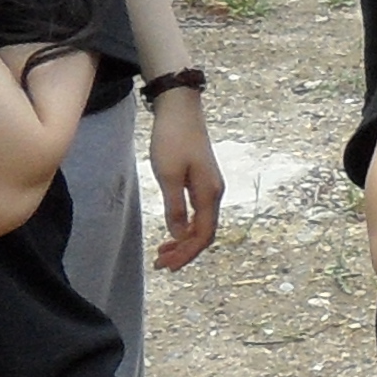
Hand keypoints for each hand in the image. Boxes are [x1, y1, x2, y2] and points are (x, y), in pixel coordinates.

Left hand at [148, 85, 223, 270]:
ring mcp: (210, 187)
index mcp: (209, 194)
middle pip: (204, 233)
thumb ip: (175, 207)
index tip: (167, 266)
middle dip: (185, 252)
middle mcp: (215, 193)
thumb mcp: (168, 175)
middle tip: (161, 264)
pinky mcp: (203, 180)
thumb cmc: (173, 140)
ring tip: (163, 252)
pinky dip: (185, 226)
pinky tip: (173, 230)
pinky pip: (198, 213)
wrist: (181, 110)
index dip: (186, 254)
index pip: (202, 235)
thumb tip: (180, 235)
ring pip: (202, 224)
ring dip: (184, 241)